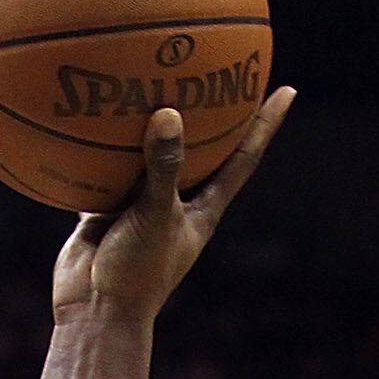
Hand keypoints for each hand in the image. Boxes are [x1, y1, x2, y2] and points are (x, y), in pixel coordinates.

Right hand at [51, 90, 294, 326]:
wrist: (92, 312)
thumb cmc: (135, 275)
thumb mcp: (156, 218)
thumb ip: (163, 169)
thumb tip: (167, 114)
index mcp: (203, 209)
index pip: (243, 158)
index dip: (266, 124)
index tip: (288, 89)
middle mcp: (177, 202)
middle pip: (202, 146)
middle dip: (211, 110)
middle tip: (218, 66)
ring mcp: (141, 203)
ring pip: (151, 151)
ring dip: (151, 118)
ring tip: (153, 73)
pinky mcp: (107, 205)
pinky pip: (105, 163)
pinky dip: (99, 141)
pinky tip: (90, 108)